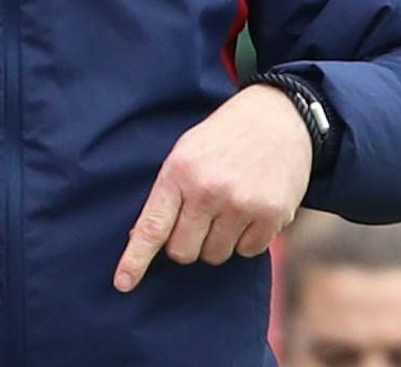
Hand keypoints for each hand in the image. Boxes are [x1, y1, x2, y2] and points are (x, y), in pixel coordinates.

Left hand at [113, 84, 312, 292]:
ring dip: (218, 241)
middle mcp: (208, 190)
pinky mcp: (271, 214)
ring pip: (215, 255)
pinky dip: (247, 238)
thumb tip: (140, 238)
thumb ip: (167, 195)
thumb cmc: (223, 139)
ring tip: (228, 206)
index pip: (152, 226)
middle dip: (187, 243)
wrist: (277, 116)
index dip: (136, 258)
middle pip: (183, 252)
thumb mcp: (185, 154)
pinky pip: (248, 252)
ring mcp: (241, 203)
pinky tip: (251, 209)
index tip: (123, 283)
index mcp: (180, 172)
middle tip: (200, 218)